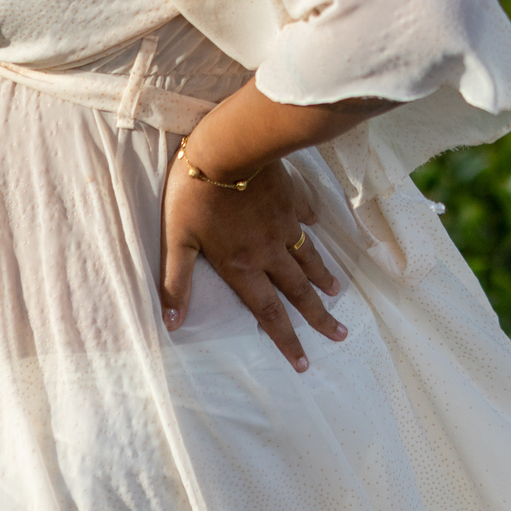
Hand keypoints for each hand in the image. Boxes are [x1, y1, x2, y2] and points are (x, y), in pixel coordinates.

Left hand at [160, 146, 346, 371]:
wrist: (228, 147)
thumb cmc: (195, 193)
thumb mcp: (176, 239)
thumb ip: (176, 281)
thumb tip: (171, 322)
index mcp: (242, 266)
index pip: (268, 312)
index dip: (286, 340)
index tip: (304, 363)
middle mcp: (269, 251)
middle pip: (298, 291)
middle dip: (319, 317)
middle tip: (340, 336)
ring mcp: (283, 224)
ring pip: (308, 258)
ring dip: (322, 278)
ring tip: (336, 293)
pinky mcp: (290, 198)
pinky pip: (304, 217)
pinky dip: (311, 227)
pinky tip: (316, 228)